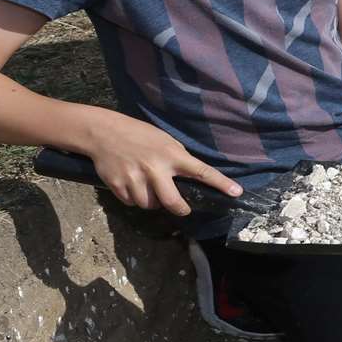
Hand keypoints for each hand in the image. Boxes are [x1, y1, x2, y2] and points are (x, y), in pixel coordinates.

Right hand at [87, 114, 240, 215]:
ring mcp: (135, 178)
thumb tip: (189, 178)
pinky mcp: (118, 185)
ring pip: (150, 205)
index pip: (202, 171)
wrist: (104, 132)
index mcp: (172, 155)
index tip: (236, 192)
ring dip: (153, 202)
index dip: (220, 183)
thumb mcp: (165, 140)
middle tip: (184, 209)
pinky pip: (132, 202)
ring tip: (150, 189)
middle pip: (172, 202)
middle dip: (180, 209)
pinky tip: (133, 186)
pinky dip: (135, 199)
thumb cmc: (139, 135)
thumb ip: (177, 159)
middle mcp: (155, 168)